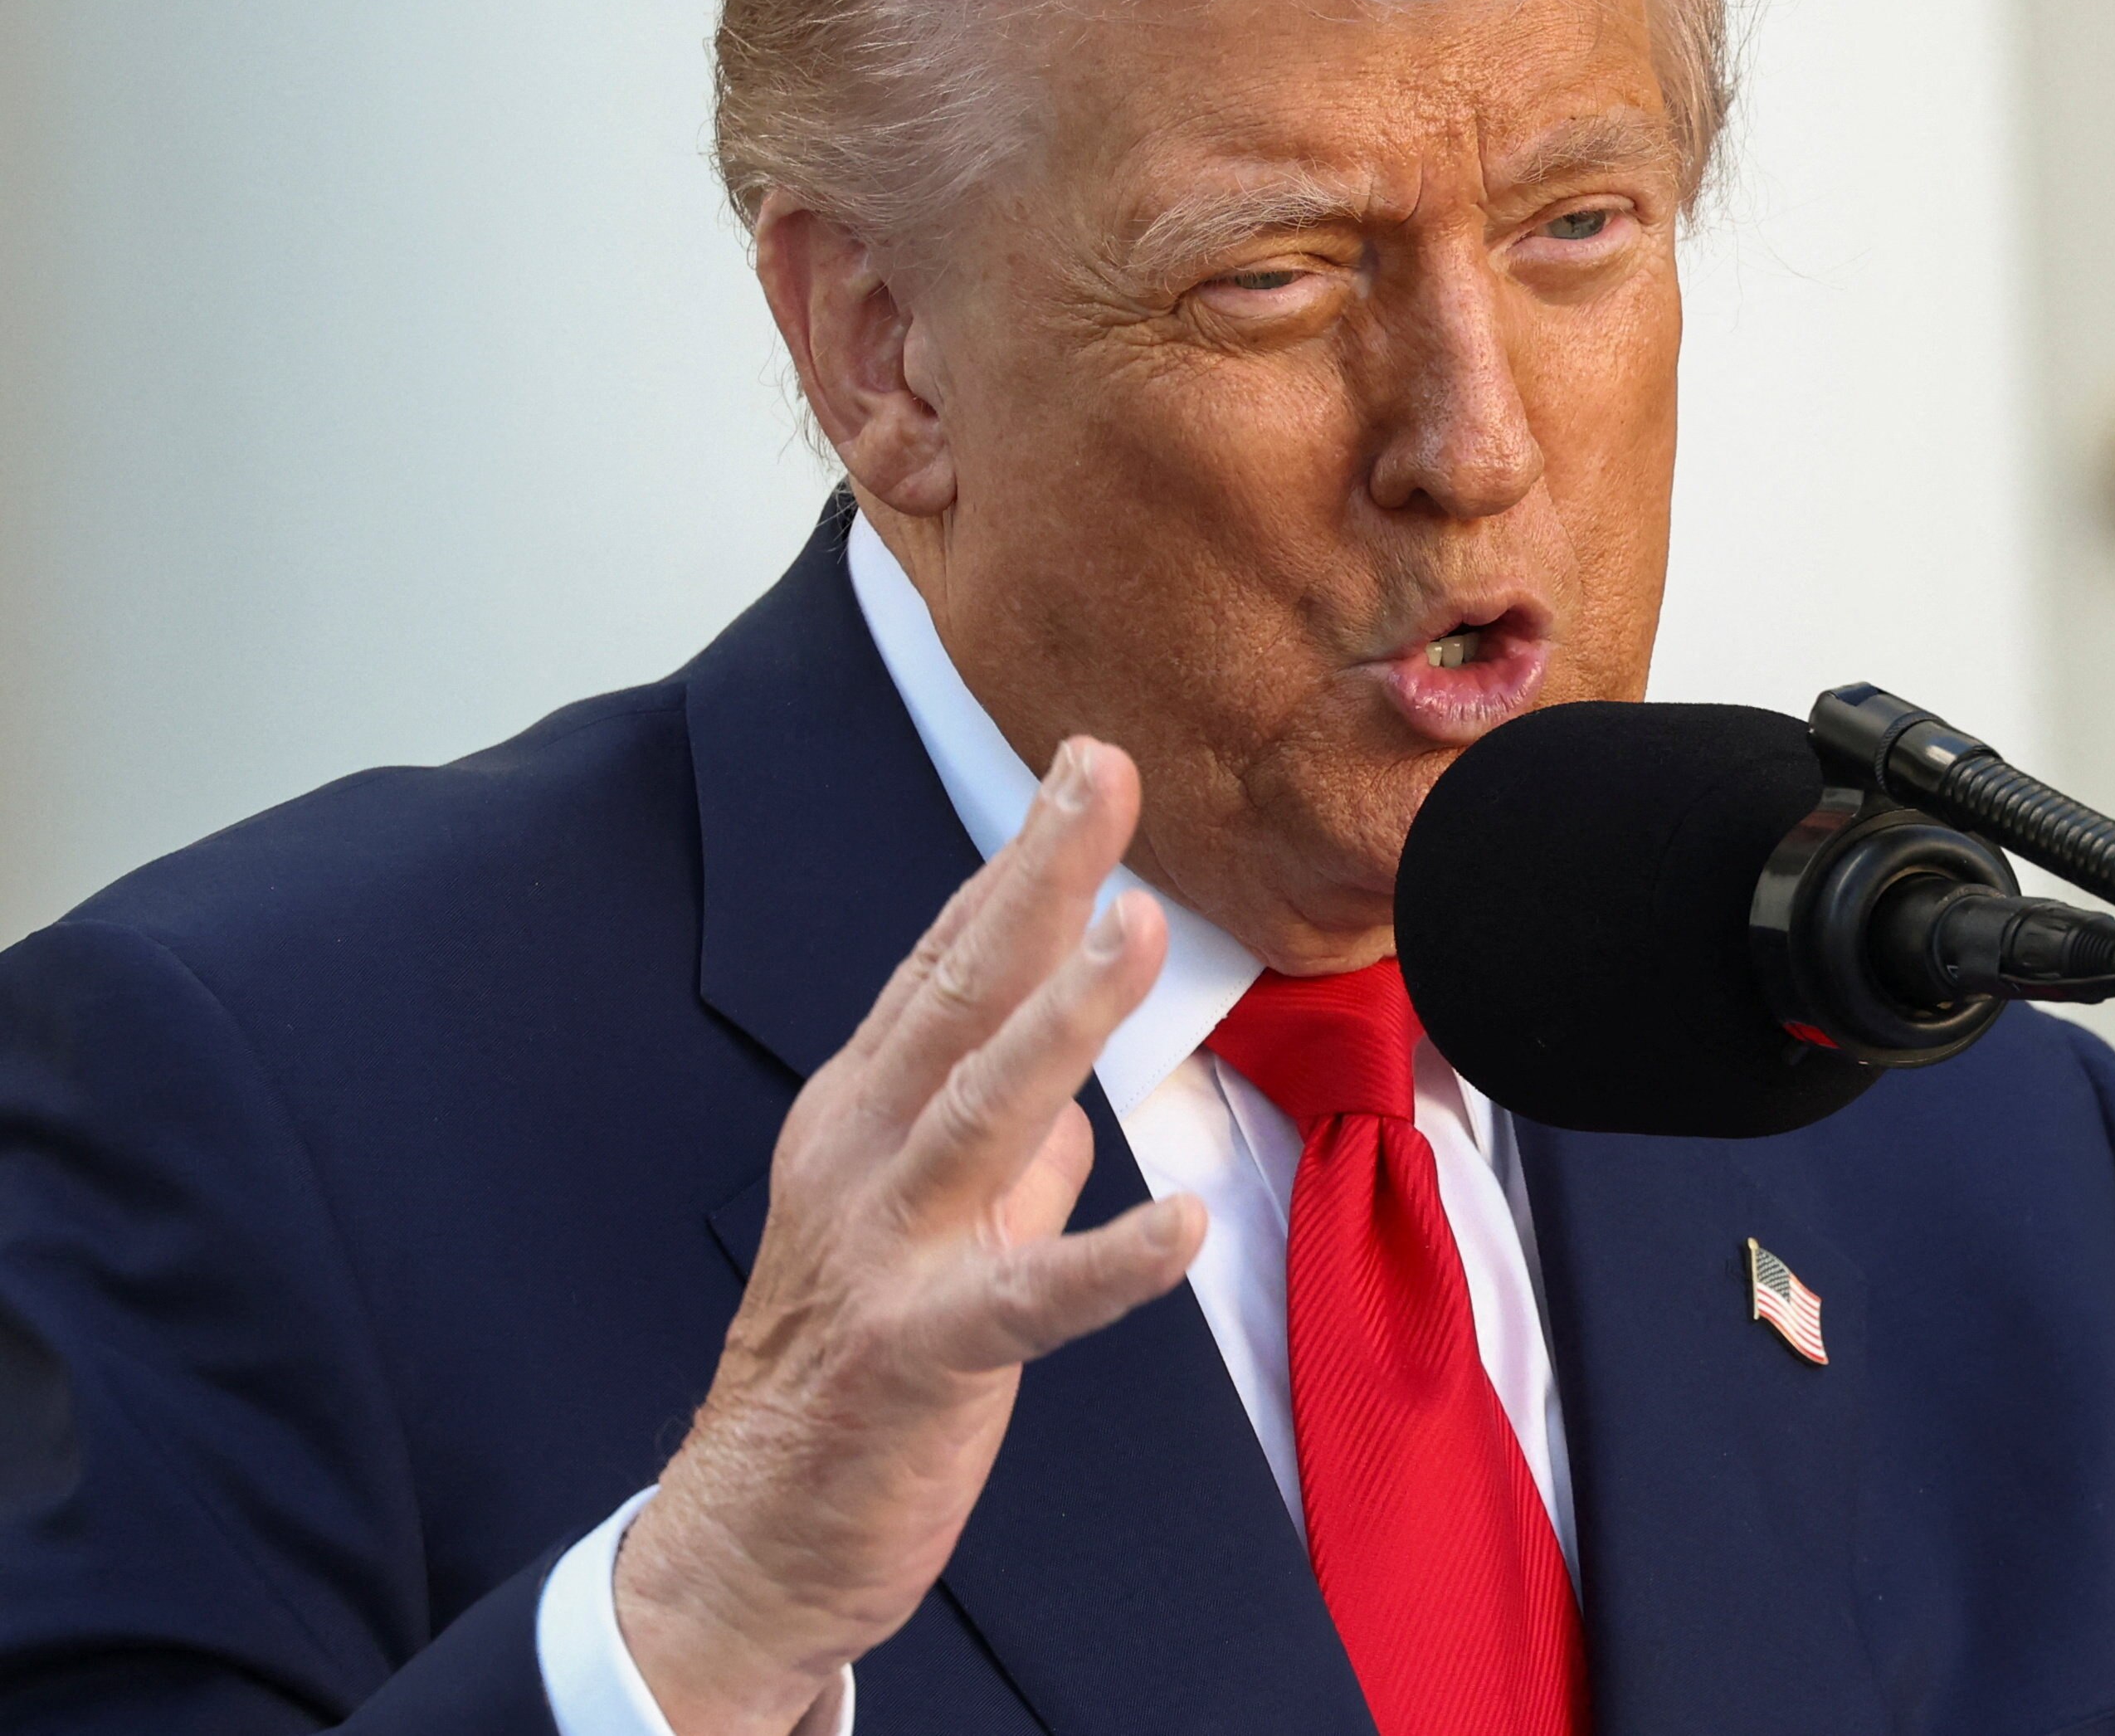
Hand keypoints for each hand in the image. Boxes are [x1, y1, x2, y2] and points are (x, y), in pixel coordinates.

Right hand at [613, 736, 1206, 1735]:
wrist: (753, 1531)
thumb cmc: (853, 1362)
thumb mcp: (929, 1226)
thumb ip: (1007, 1156)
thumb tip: (1081, 1106)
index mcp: (863, 1110)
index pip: (950, 960)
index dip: (1020, 860)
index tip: (1086, 763)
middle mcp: (862, 1154)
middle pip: (958, 994)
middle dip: (1036, 878)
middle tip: (1102, 775)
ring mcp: (884, 1250)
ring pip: (983, 1113)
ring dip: (1062, 1018)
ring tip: (1136, 930)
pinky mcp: (919, 1353)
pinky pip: (1027, 1302)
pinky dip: (1106, 1261)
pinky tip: (1182, 1227)